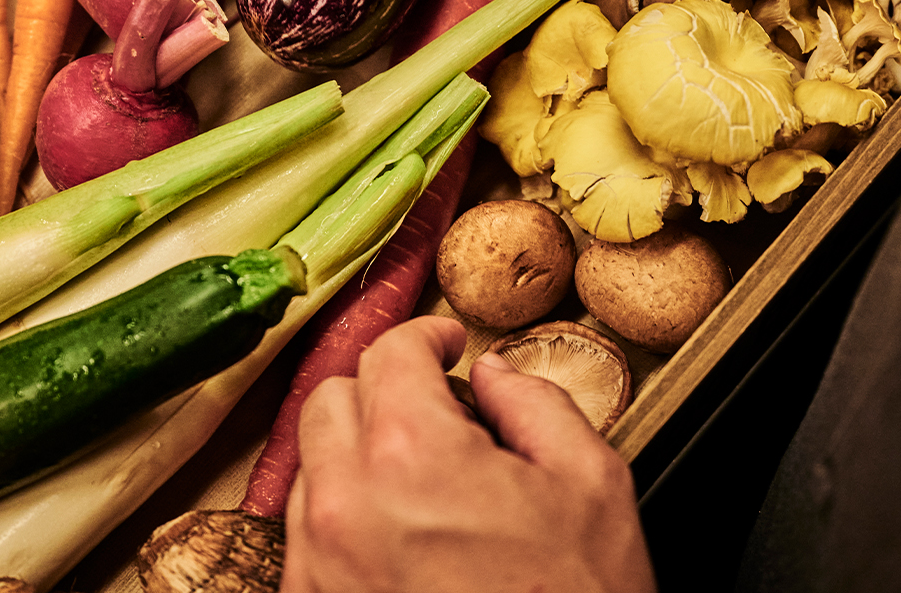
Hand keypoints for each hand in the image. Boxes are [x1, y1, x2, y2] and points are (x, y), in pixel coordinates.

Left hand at [281, 316, 656, 592]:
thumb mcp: (592, 488)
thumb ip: (537, 405)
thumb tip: (495, 375)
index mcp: (412, 455)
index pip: (390, 352)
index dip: (425, 335)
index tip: (445, 343)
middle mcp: (345, 505)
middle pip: (331, 400)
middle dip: (383, 389)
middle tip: (436, 408)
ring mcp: (318, 564)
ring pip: (312, 467)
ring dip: (359, 454)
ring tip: (425, 483)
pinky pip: (308, 536)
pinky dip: (345, 517)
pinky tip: (402, 537)